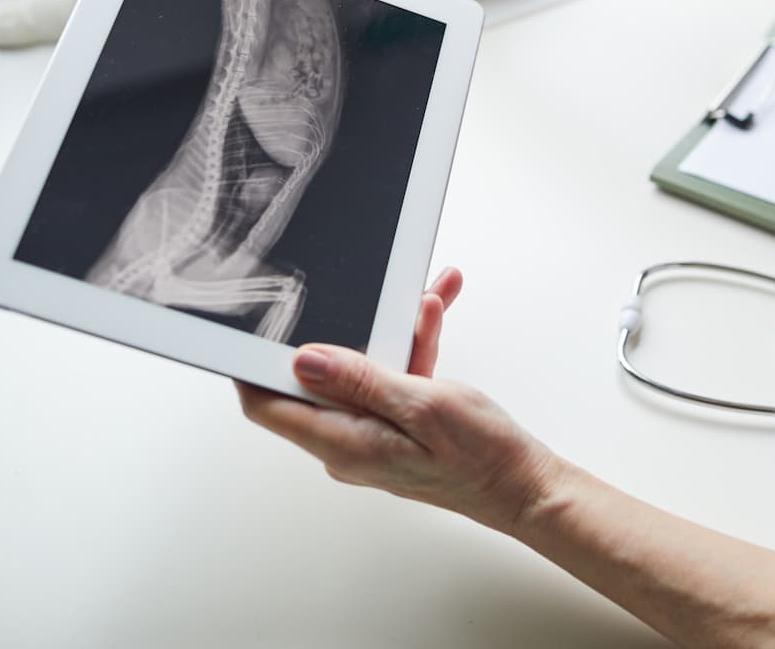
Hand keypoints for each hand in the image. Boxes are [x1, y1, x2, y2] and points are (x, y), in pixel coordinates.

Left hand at [236, 267, 558, 532]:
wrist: (526, 485)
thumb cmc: (482, 457)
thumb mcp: (422, 404)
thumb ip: (361, 379)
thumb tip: (304, 361)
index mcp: (344, 443)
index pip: (267, 405)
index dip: (250, 365)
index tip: (249, 324)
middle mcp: (348, 443)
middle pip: (318, 377)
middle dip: (344, 325)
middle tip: (363, 289)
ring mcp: (372, 434)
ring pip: (363, 369)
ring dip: (393, 330)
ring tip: (426, 298)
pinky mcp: (395, 425)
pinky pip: (391, 378)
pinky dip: (412, 346)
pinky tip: (434, 316)